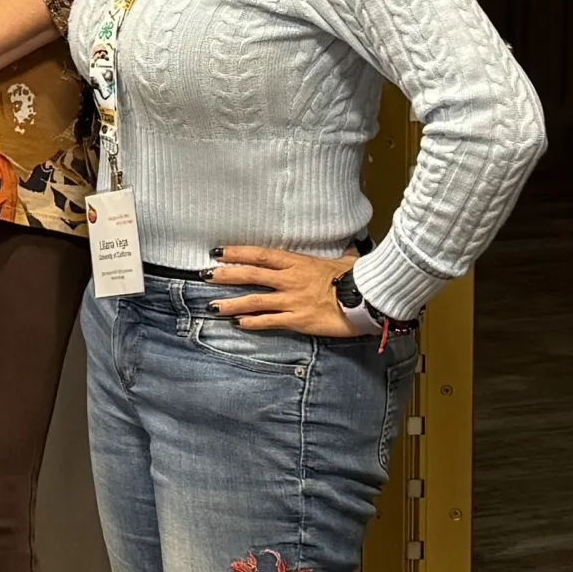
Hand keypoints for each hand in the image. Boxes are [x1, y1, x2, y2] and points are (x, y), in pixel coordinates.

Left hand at [207, 248, 367, 336]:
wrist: (368, 300)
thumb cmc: (358, 278)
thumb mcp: (345, 262)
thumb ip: (339, 257)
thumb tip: (351, 248)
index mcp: (298, 263)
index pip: (260, 255)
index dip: (237, 253)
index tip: (218, 252)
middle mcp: (290, 280)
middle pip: (251, 275)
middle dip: (226, 275)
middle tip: (204, 275)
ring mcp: (292, 300)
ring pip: (255, 301)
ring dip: (232, 303)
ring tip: (212, 306)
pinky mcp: (298, 320)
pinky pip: (270, 321)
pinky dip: (253, 323)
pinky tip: (238, 323)